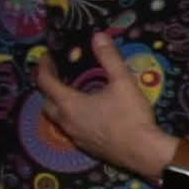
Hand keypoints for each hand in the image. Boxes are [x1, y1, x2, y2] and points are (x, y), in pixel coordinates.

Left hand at [27, 29, 175, 180]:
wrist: (144, 152)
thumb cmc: (131, 116)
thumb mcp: (123, 83)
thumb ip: (109, 58)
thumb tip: (98, 35)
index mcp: (69, 103)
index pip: (45, 82)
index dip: (44, 67)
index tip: (48, 57)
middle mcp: (66, 120)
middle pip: (46, 102)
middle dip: (49, 88)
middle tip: (59, 77)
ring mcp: (75, 136)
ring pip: (57, 118)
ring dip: (59, 105)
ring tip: (72, 96)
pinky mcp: (86, 147)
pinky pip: (70, 130)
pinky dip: (72, 120)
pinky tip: (88, 117)